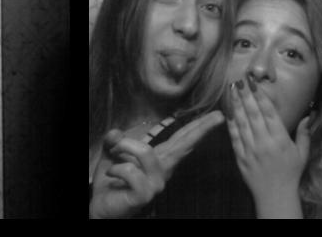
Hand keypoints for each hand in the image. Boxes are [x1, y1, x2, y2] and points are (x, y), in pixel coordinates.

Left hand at [89, 110, 223, 217]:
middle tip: (219, 116)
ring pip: (146, 152)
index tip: (218, 116)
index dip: (198, 127)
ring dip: (125, 147)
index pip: (181, 140)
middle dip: (201, 129)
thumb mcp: (111, 152)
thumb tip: (116, 134)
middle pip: (183, 146)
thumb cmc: (111, 179)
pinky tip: (112, 176)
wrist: (102, 205)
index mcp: (159, 158)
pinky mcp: (145, 195)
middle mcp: (162, 171)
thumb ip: (115, 138)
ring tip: (115, 152)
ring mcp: (156, 184)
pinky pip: (131, 172)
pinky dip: (116, 168)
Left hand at [226, 76, 310, 212]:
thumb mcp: (302, 154)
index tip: (253, 82)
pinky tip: (226, 110)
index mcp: (280, 140)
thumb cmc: (290, 173)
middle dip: (245, 95)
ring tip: (231, 89)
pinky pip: (233, 136)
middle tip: (239, 80)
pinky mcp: (240, 157)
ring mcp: (251, 149)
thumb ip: (304, 134)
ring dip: (235, 104)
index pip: (269, 112)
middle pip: (253, 113)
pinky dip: (229, 122)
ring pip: (241, 122)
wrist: (276, 196)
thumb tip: (308, 115)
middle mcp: (264, 142)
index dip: (260, 96)